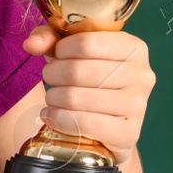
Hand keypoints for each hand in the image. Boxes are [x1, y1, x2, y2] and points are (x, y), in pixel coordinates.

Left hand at [21, 24, 154, 165]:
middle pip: (78, 70)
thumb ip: (50, 39)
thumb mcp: (72, 52)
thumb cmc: (90, 81)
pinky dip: (59, 119)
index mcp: (133, 48)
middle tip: (50, 79)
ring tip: (53, 98)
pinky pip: (84, 123)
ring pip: (76, 97)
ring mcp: (137, 106)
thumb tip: (30, 44)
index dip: (61, 49)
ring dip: (54, 98)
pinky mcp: (128, 133)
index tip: (57, 56)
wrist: (108, 129)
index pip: (86, 42)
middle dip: (53, 75)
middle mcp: (142, 75)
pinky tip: (52, 116)